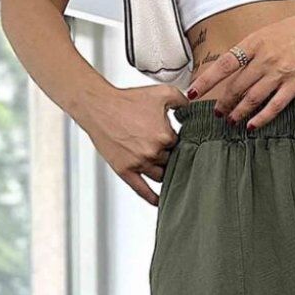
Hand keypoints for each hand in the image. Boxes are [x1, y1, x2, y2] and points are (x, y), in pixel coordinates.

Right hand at [76, 82, 186, 206]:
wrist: (99, 106)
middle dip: (172, 157)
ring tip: (169, 173)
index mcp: (165, 136)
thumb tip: (195, 110)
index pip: (182, 146)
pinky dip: (152, 197)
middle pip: (172, 162)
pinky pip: (142, 190)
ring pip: (161, 176)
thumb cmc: (128, 99)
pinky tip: (160, 201)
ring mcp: (139, 163)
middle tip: (171, 153)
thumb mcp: (162, 93)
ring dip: (165, 173)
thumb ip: (183, 101)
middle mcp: (153, 152)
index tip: (176, 140)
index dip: (179, 142)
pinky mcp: (125, 170)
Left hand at [184, 11, 294, 128]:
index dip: (206, 81)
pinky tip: (251, 125)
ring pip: (252, 98)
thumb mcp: (263, 33)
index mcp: (254, 43)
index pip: (224, 64)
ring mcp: (280, 73)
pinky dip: (261, 118)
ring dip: (238, 112)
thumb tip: (226, 70)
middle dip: (223, 102)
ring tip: (230, 120)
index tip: (192, 93)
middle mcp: (265, 59)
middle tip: (217, 112)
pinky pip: (274, 106)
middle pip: (237, 86)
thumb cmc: (292, 31)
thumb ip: (246, 51)